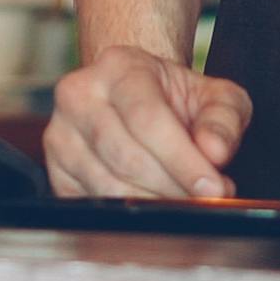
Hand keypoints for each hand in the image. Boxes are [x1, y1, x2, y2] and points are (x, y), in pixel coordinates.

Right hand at [46, 43, 251, 199]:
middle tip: (205, 201)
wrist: (136, 98)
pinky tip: (154, 205)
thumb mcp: (215, 96)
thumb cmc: (175, 98)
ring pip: (108, 186)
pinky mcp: (55, 171)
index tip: (213, 188)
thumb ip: (224, 118)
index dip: (182, 159)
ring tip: (184, 201)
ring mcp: (60, 134)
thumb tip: (215, 152)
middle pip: (126, 156)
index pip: (147, 118)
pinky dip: (128, 214)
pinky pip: (92, 204)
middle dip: (172, 187)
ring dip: (154, 203)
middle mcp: (79, 95)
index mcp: (118, 66)